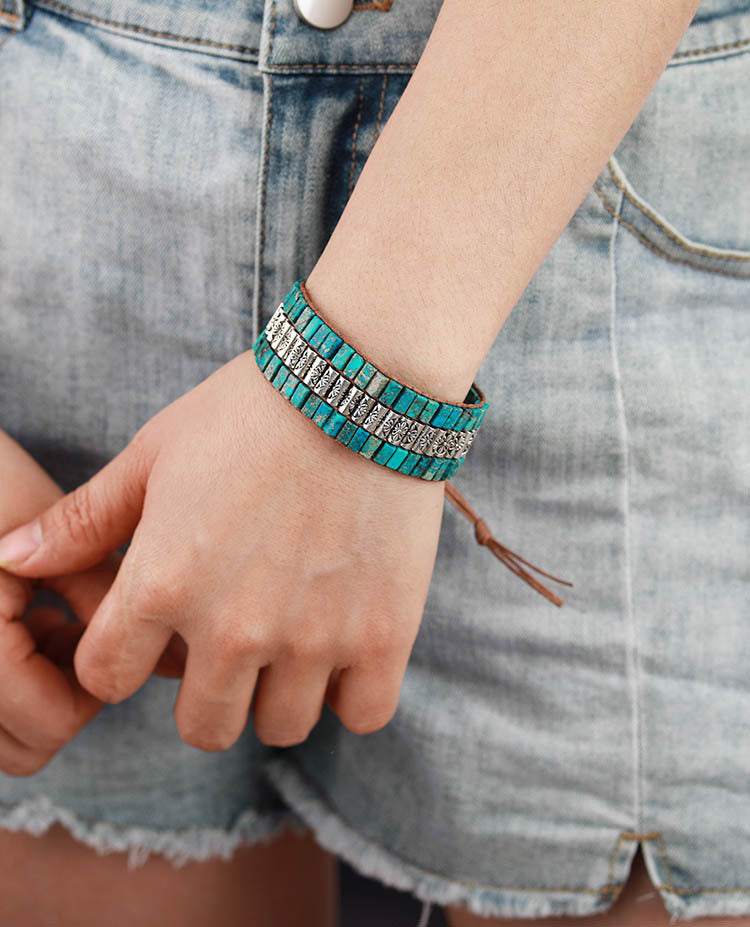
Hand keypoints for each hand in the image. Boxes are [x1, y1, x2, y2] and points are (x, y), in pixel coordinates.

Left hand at [0, 352, 445, 750]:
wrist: (359, 386)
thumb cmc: (248, 414)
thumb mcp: (154, 455)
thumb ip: (83, 520)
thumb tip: (8, 558)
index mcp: (162, 584)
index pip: (106, 680)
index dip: (122, 658)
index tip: (155, 631)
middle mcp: (233, 629)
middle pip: (200, 729)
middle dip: (203, 695)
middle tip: (230, 641)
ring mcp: (313, 638)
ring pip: (280, 728)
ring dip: (277, 694)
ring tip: (292, 638)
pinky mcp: (384, 635)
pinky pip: (362, 715)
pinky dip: (351, 692)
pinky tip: (346, 646)